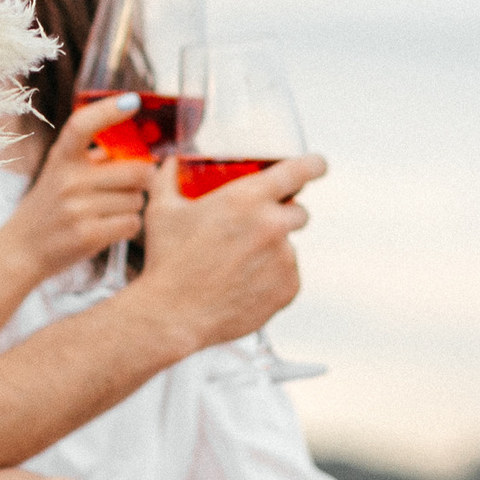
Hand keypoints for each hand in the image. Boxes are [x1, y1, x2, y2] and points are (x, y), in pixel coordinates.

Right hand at [0, 95, 158, 282]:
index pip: (82, 124)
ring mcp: (77, 208)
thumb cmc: (51, 206)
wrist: (22, 249)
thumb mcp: (62, 172)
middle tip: (133, 184)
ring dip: (133, 205)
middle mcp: (68, 180)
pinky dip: (128, 226)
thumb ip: (95, 158)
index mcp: (61, 158)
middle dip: (143, 178)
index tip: (133, 101)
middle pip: (136, 170)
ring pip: (137, 200)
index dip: (109, 110)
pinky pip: (132, 223)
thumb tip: (142, 146)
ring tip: (110, 210)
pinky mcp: (87, 235)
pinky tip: (110, 227)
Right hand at [133, 154, 325, 350]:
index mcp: (247, 199)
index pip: (298, 170)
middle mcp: (272, 225)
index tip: (317, 166)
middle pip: (299, 212)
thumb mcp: (162, 211)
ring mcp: (284, 258)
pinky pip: (288, 275)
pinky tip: (243, 283)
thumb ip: (168, 179)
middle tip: (253, 230)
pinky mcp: (288, 288)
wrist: (172, 314)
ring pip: (288, 247)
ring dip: (271, 251)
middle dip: (281, 217)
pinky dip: (271, 278)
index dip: (312, 165)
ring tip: (236, 266)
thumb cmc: (167, 262)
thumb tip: (170, 164)